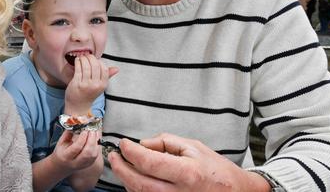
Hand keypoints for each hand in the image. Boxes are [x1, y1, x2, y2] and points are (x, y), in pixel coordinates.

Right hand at [52, 130, 100, 171]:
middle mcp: (75, 162)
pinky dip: (97, 146)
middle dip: (91, 140)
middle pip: (87, 153)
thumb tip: (77, 123)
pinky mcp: (89, 164)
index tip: (85, 130)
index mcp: (66, 156)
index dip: (82, 138)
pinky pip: (96, 155)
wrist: (62, 165)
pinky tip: (96, 138)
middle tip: (92, 130)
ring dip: (96, 142)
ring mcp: (83, 165)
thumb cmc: (61, 152)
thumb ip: (68, 133)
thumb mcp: (61, 142)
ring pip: (93, 155)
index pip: (76, 148)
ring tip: (95, 133)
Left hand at [65, 54, 117, 114]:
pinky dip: (78, 62)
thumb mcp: (100, 86)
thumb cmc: (89, 93)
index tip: (95, 60)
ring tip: (82, 57)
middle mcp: (95, 85)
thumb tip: (117, 68)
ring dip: (83, 58)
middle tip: (87, 56)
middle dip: (91, 57)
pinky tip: (77, 60)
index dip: (99, 61)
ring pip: (86, 66)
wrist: (78, 105)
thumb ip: (107, 76)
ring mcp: (86, 84)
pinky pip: (78, 69)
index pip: (104, 68)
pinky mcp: (76, 83)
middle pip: (95, 65)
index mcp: (103, 85)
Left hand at [108, 133, 270, 191]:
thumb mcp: (194, 147)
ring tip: (121, 165)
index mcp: (188, 173)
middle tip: (113, 156)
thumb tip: (143, 144)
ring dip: (126, 179)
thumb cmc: (216, 170)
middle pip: (139, 183)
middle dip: (121, 168)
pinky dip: (136, 189)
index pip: (150, 163)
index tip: (123, 143)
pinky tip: (133, 178)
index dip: (131, 152)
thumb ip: (166, 142)